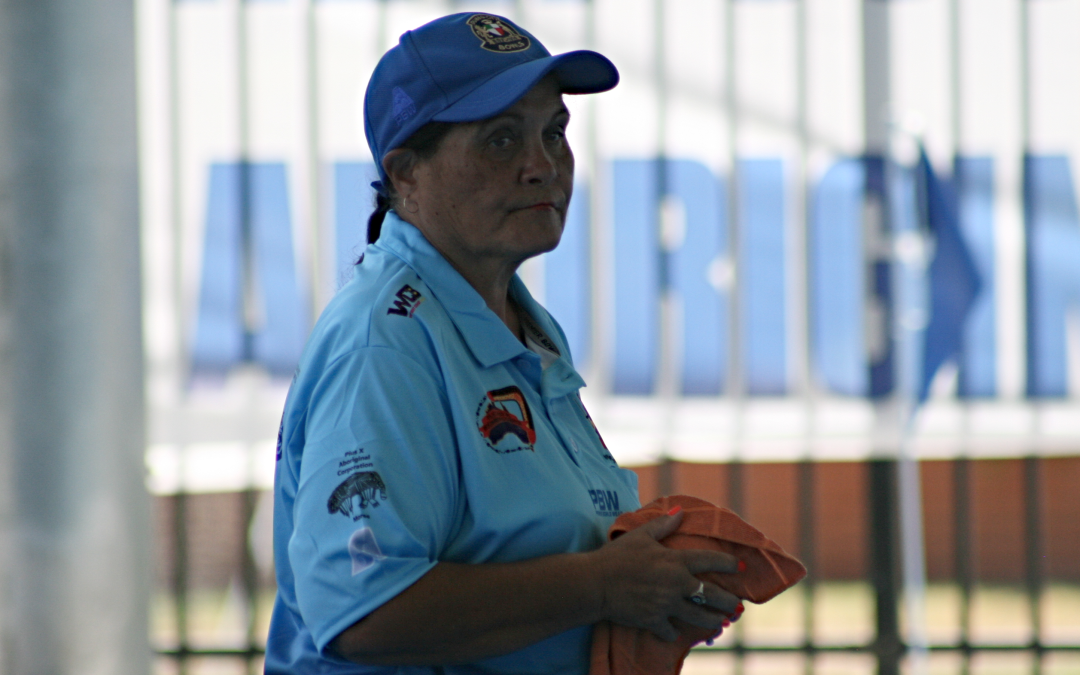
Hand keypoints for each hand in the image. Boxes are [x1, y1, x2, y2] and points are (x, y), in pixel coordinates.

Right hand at [589, 508, 741, 641]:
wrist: (595, 583)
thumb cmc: (617, 556)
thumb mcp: (640, 535)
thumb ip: (662, 524)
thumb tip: (679, 511)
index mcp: (675, 561)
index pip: (710, 560)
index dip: (728, 562)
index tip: (740, 566)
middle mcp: (676, 584)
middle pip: (711, 594)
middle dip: (728, 602)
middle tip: (738, 607)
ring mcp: (666, 605)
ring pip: (698, 616)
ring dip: (712, 621)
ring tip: (721, 623)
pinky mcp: (654, 621)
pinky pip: (670, 631)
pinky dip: (673, 633)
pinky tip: (676, 633)